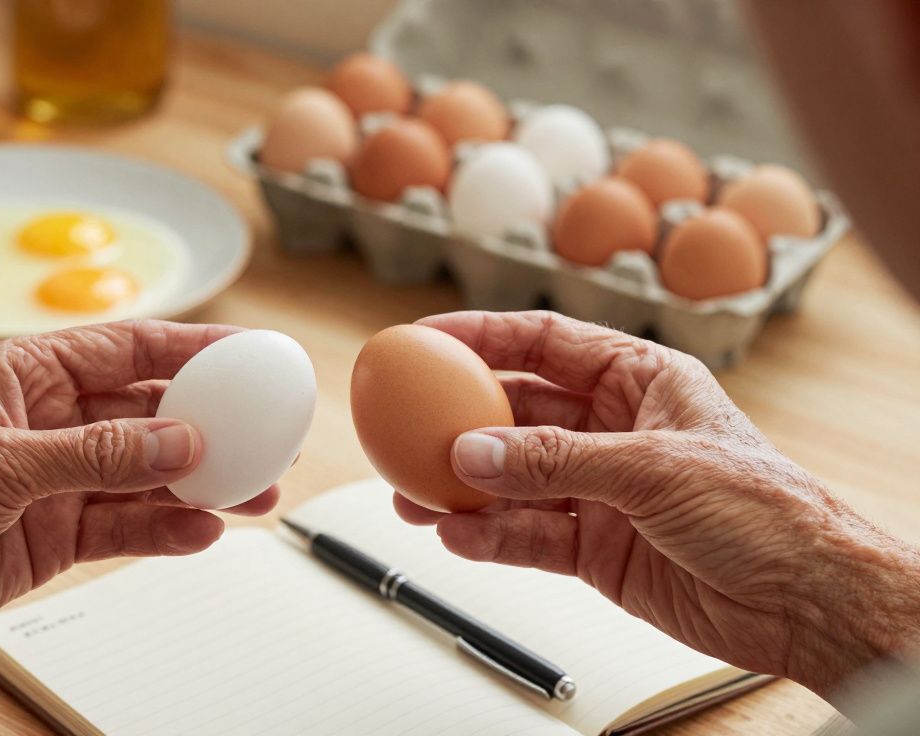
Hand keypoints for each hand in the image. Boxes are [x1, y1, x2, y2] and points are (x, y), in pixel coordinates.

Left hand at [0, 321, 276, 655]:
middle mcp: (48, 421)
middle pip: (148, 413)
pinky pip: (127, 525)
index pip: (126, 350)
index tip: (245, 356)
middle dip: (209, 425)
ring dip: (199, 484)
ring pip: (147, 474)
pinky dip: (165, 529)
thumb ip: (94, 454)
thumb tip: (176, 440)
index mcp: (25, 374)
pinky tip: (200, 531)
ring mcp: (57, 480)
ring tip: (251, 494)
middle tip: (262, 437)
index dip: (191, 350)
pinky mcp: (58, 533)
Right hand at [395, 311, 919, 699]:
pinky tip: (460, 538)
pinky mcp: (594, 546)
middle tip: (405, 431)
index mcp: (640, 380)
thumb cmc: (768, 512)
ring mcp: (600, 490)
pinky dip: (489, 538)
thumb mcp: (655, 468)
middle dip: (458, 423)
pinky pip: (526, 535)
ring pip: (511, 480)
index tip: (425, 339)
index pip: (545, 342)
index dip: (482, 336)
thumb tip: (474, 452)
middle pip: (515, 413)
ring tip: (416, 498)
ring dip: (462, 489)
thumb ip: (556, 459)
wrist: (806, 602)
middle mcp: (613, 429)